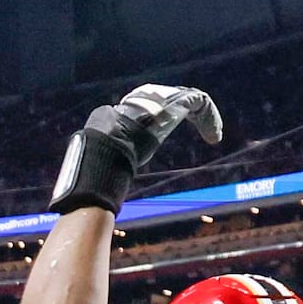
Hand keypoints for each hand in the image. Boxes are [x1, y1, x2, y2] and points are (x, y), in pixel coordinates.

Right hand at [51, 84, 222, 216]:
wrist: (105, 151)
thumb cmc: (99, 165)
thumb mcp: (104, 169)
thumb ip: (104, 174)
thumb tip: (87, 203)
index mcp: (124, 114)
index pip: (147, 110)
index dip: (161, 122)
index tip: (166, 138)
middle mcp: (141, 103)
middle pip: (169, 101)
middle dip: (186, 114)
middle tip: (202, 131)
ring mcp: (156, 102)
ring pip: (185, 100)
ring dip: (203, 117)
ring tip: (213, 134)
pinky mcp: (171, 105)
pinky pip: (197, 102)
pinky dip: (208, 117)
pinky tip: (214, 136)